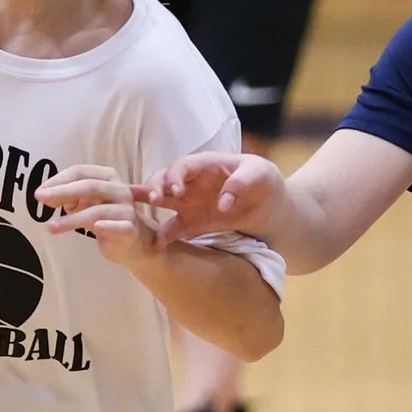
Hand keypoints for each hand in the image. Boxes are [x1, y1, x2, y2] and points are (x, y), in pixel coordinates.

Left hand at [33, 165, 170, 271]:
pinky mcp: (131, 230)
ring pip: (98, 210)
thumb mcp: (85, 204)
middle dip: (62, 191)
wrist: (134, 242)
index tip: (39, 192)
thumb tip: (47, 195)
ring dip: (72, 219)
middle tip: (40, 199)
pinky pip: (120, 227)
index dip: (58, 180)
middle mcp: (119, 189)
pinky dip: (108, 226)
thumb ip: (68, 197)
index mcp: (107, 177)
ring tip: (51, 227)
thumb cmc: (105, 218)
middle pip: (89, 186)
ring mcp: (127, 210)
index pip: (80, 172)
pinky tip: (97, 228)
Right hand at [145, 152, 281, 237]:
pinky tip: (155, 245)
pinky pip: (172, 229)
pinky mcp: (192, 224)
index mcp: (207, 166)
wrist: (273, 210)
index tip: (175, 189)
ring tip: (138, 216)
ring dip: (148, 205)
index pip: (184, 165)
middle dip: (154, 187)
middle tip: (154, 200)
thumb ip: (243, 182)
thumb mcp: (261, 176)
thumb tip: (223, 203)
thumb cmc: (265, 184)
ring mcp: (190, 203)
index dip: (176, 175)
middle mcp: (193, 182)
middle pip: (164, 179)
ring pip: (161, 200)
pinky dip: (161, 236)